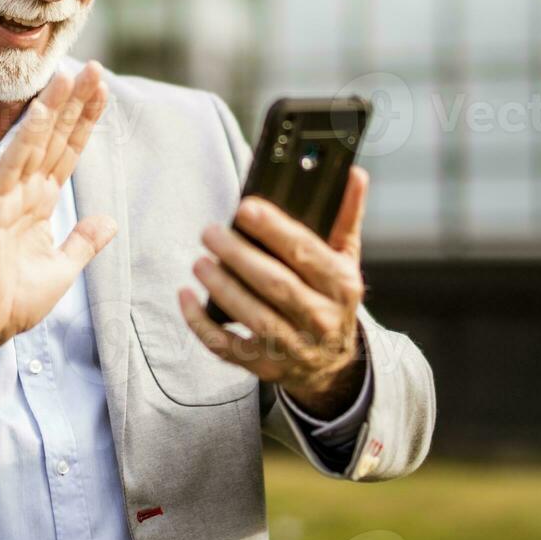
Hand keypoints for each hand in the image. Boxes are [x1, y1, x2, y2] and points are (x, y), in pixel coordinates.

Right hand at [0, 62, 117, 370]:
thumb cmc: (14, 301)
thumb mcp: (62, 268)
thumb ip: (82, 242)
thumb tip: (107, 221)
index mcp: (38, 203)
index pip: (66, 153)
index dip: (84, 122)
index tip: (101, 91)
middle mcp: (22, 193)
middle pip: (54, 139)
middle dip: (74, 104)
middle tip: (93, 66)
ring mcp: (4, 197)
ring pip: (33, 143)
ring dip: (52, 108)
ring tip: (70, 74)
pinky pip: (11, 166)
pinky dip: (27, 137)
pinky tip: (42, 111)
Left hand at [178, 166, 369, 419]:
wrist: (333, 364)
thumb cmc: (332, 299)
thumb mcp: (345, 258)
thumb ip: (346, 216)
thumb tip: (354, 174)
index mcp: (341, 285)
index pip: (306, 253)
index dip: (275, 230)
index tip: (246, 208)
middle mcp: (321, 318)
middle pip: (276, 285)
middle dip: (239, 256)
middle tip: (210, 232)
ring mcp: (294, 346)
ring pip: (254, 317)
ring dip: (223, 288)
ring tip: (200, 262)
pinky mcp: (266, 365)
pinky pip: (228, 347)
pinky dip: (202, 324)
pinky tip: (186, 297)